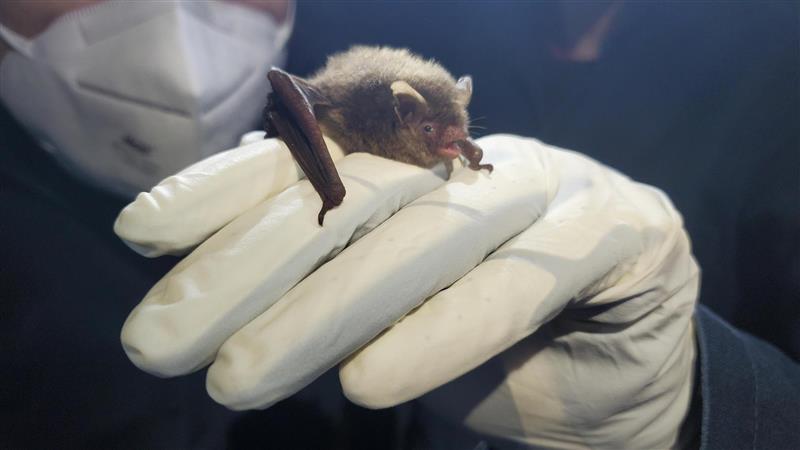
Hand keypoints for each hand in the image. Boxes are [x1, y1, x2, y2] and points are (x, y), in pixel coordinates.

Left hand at [116, 134, 697, 448]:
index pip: (318, 163)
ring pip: (425, 231)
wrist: (624, 390)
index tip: (141, 233)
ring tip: (238, 379)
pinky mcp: (621, 227)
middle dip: (248, 265)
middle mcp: (479, 159)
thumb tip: (222, 299)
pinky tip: (371, 381)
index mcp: (424, 165)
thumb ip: (336, 295)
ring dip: (325, 307)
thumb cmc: (500, 355)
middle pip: (354, 193)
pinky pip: (523, 277)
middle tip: (158, 342)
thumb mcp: (399, 323)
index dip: (228, 191)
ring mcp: (552, 182)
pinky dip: (445, 328)